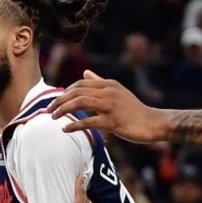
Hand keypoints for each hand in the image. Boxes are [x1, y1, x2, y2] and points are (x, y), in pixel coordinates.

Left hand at [49, 70, 168, 142]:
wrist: (154, 123)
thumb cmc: (133, 110)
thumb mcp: (117, 92)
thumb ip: (100, 83)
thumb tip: (85, 73)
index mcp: (108, 85)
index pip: (80, 84)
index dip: (65, 93)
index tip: (55, 102)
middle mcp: (108, 92)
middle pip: (76, 92)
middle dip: (59, 101)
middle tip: (47, 110)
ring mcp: (110, 106)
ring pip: (79, 103)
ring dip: (62, 110)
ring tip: (53, 117)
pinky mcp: (112, 121)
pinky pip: (88, 122)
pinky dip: (74, 125)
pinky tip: (65, 129)